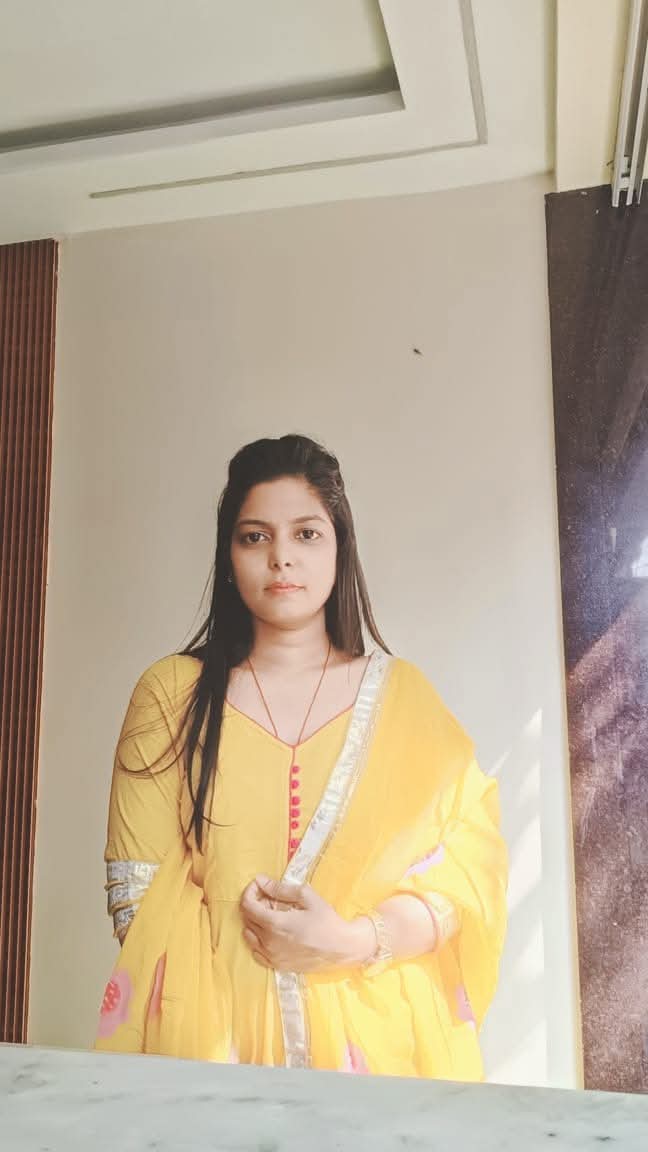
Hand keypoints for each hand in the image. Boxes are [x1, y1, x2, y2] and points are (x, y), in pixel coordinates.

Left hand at [240, 875, 374, 973]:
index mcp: (275, 924)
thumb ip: (280, 889)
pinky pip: (256, 952)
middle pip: (247, 919)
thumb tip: (261, 881)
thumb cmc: (327, 920)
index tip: (259, 886)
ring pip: (249, 936)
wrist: (342, 948)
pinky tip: (272, 933)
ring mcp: (272, 956)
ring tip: (272, 915)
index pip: (247, 906)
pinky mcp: (278, 965)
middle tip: (269, 897)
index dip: (249, 892)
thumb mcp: (307, 897)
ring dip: (254, 922)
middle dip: (254, 904)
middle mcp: (268, 942)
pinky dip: (258, 940)